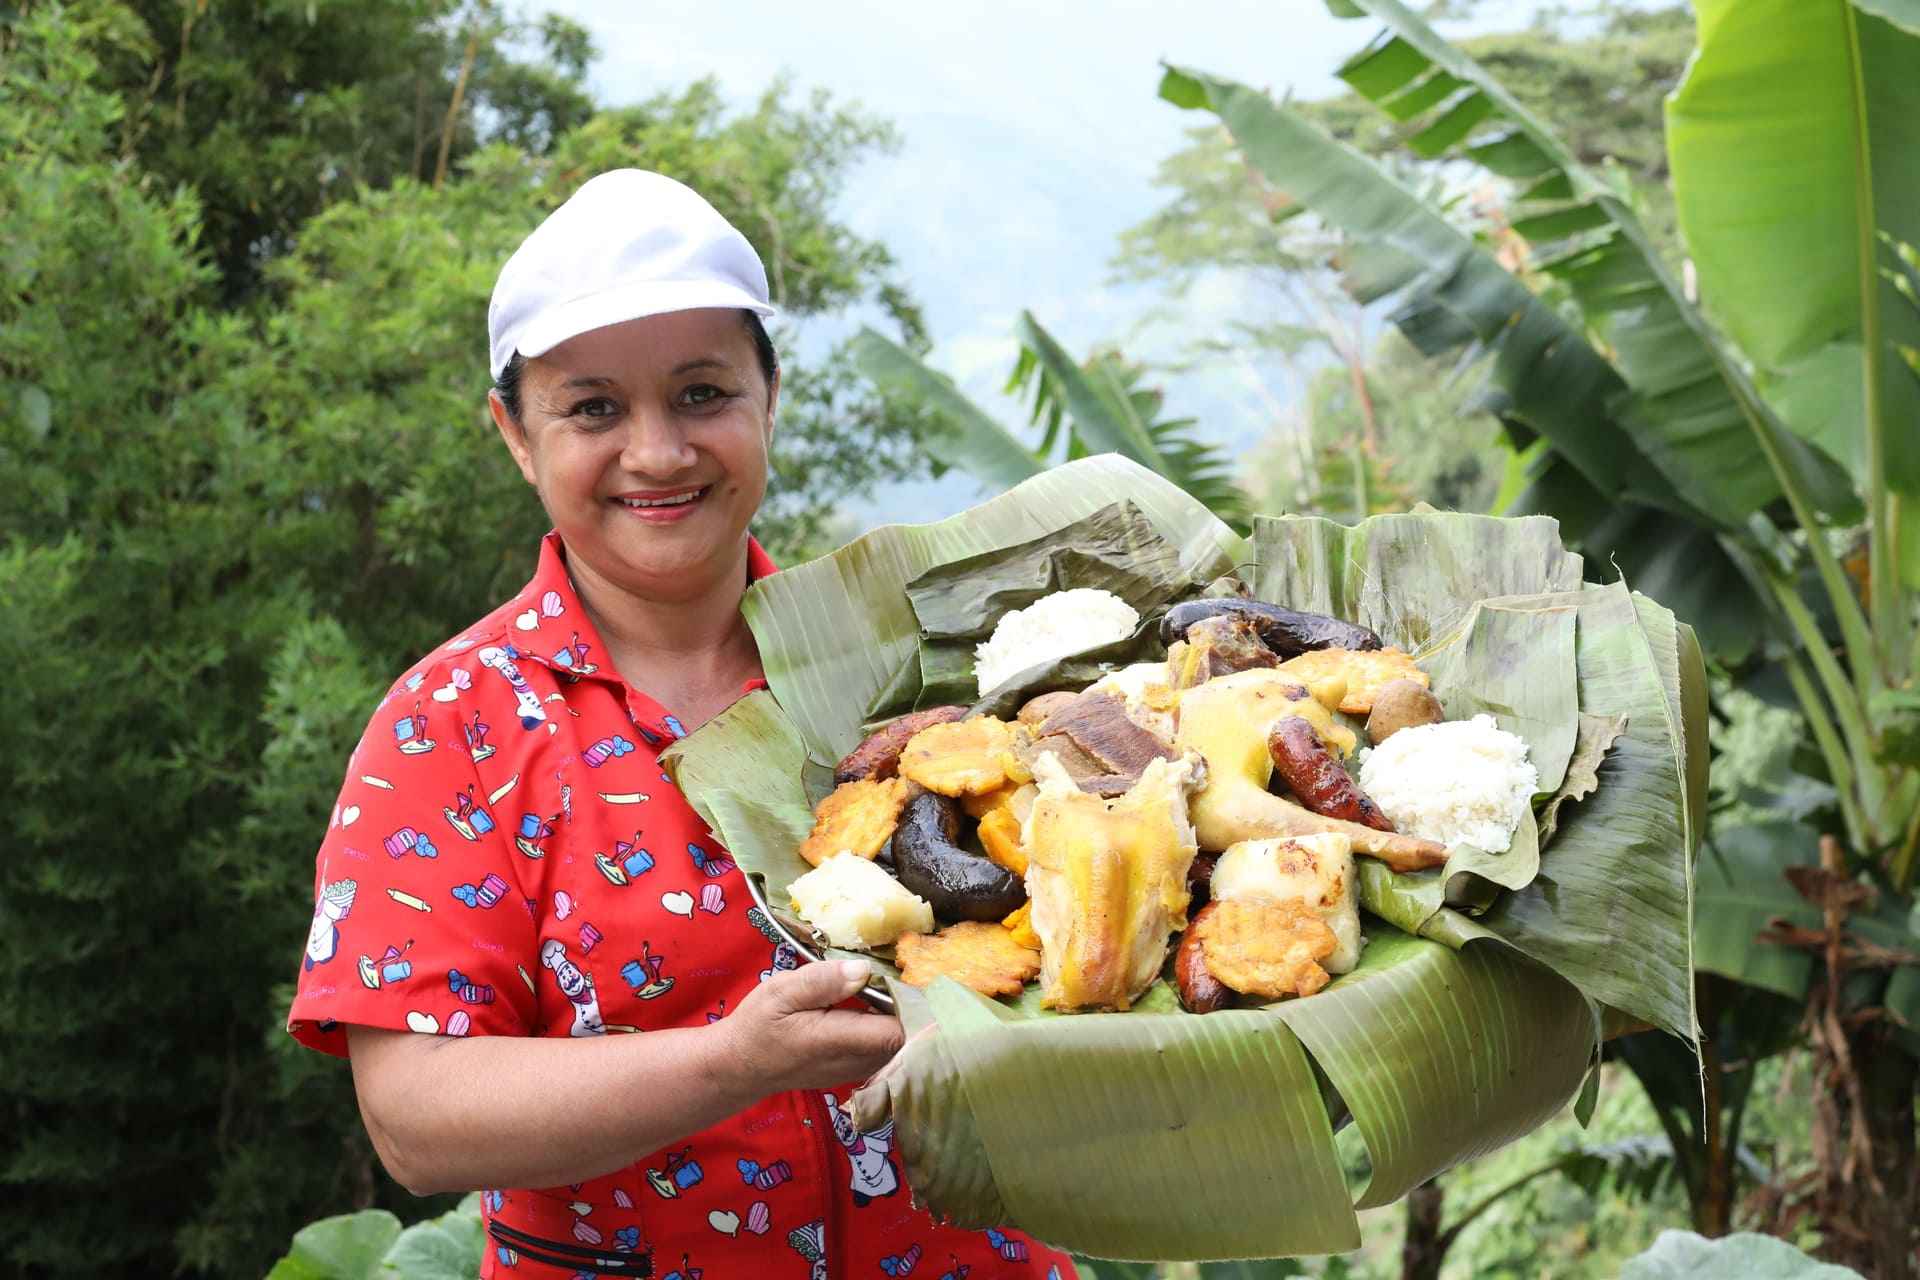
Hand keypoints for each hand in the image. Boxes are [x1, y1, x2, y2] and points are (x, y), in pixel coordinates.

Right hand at [717, 961, 903, 1100]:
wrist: (742, 1066)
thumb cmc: (759, 1026)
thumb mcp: (781, 992)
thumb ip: (823, 981)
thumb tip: (863, 970)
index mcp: (837, 1041)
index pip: (897, 1032)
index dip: (911, 1004)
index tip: (908, 976)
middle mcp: (855, 1062)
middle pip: (907, 1039)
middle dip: (911, 1007)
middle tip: (902, 975)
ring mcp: (859, 1071)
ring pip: (902, 1046)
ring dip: (902, 1017)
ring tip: (890, 988)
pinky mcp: (858, 1071)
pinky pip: (890, 1051)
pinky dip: (891, 1028)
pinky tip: (877, 1006)